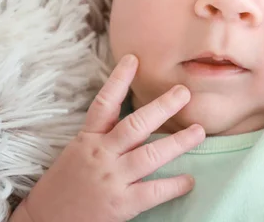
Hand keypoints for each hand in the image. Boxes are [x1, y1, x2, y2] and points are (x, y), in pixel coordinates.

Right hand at [18, 55, 204, 221]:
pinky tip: (189, 180)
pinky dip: (174, 185)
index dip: (119, 79)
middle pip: (135, 125)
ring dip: (178, 142)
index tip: (134, 59)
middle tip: (184, 92)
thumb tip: (136, 117)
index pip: (104, 104)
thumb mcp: (77, 152)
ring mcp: (111, 179)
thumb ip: (103, 135)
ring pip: (150, 155)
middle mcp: (101, 154)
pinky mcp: (120, 204)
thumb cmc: (64, 185)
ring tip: (199, 131)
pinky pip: (153, 191)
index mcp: (88, 139)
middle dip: (162, 108)